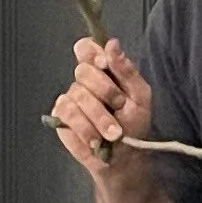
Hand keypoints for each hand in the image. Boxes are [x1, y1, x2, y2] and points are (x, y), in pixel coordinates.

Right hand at [52, 37, 155, 182]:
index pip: (86, 48)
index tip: (103, 64)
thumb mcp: (140, 97)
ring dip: (99, 117)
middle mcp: (84, 81)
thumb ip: (127, 71)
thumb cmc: (134, 125)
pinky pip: (67, 114)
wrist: (123, 158)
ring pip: (77, 95)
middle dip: (104, 91)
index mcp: (104, 70)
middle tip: (119, 106)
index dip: (92, 53)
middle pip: (82, 71)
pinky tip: (96, 139)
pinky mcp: (61, 117)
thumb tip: (112, 44)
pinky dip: (85, 128)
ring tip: (113, 134)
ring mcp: (71, 98)